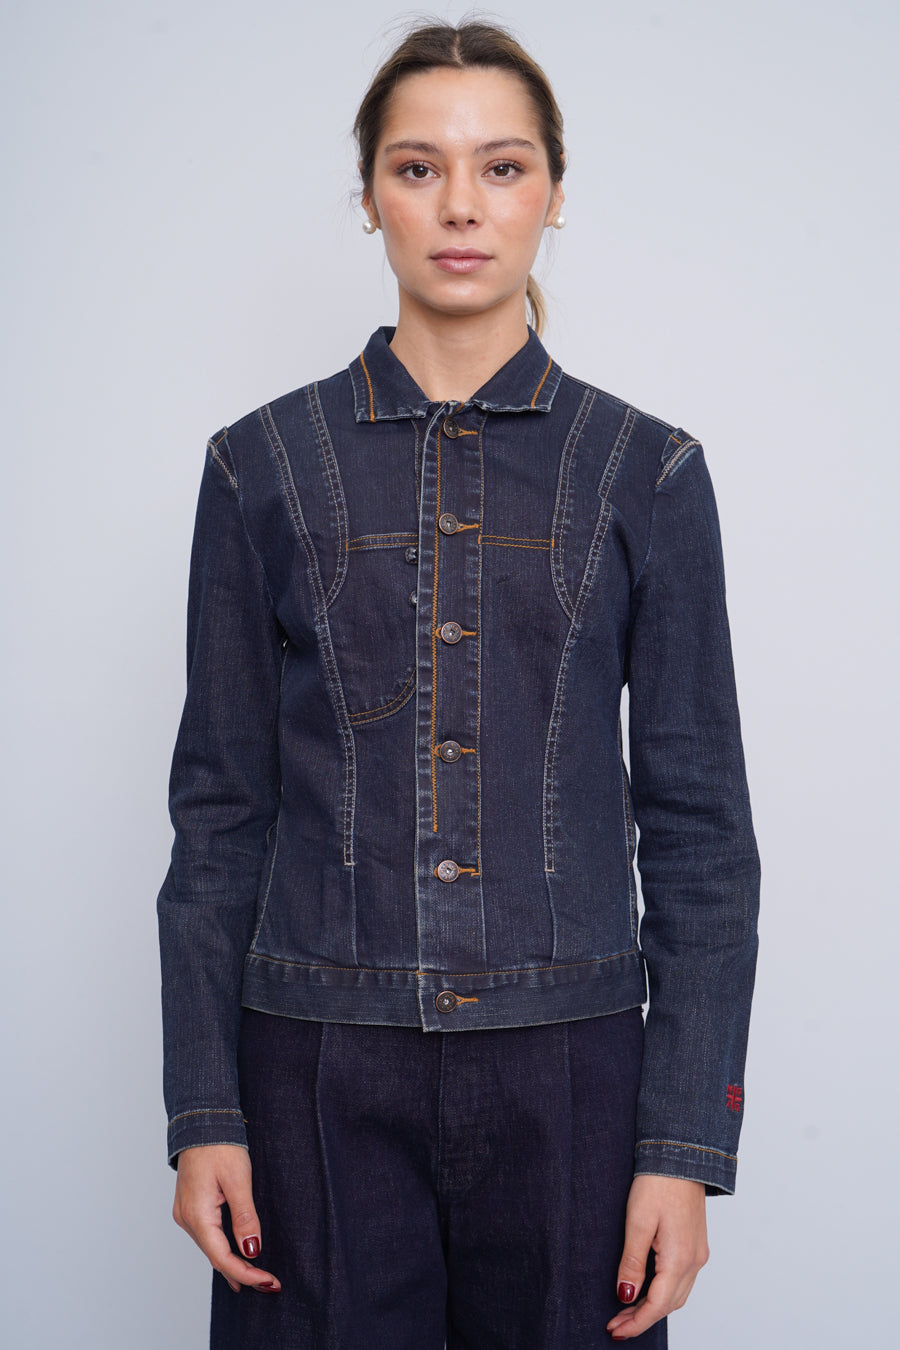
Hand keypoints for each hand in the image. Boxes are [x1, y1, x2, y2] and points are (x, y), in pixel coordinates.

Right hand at [172, 1143, 280, 1294]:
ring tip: (256, 1278)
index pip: (222, 1258)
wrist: (202, 1121)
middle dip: (242, 1273)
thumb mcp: (239, 1180)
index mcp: (197, 1215)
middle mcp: (186, 1219)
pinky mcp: (189, 1206)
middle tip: (269, 1284)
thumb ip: (245, 1217)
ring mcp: (185, 1213)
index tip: (269, 1282)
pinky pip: (207, 1236)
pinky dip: (223, 1249)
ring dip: (232, 1264)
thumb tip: (252, 1251)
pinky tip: (235, 1256)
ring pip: (211, 1248)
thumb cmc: (220, 1145)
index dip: (247, 1274)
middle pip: (215, 1257)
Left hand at [606, 1175, 707, 1339]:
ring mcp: (698, 1253)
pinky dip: (663, 1293)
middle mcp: (695, 1261)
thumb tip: (626, 1296)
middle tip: (616, 1325)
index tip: (614, 1330)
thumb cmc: (658, 1183)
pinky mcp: (696, 1244)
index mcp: (681, 1258)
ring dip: (653, 1307)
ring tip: (626, 1311)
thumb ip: (632, 1262)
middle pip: (669, 1305)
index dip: (636, 1322)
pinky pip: (681, 1280)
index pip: (658, 1305)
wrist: (681, 1155)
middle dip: (642, 1318)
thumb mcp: (638, 1221)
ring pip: (677, 1295)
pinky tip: (647, 1290)